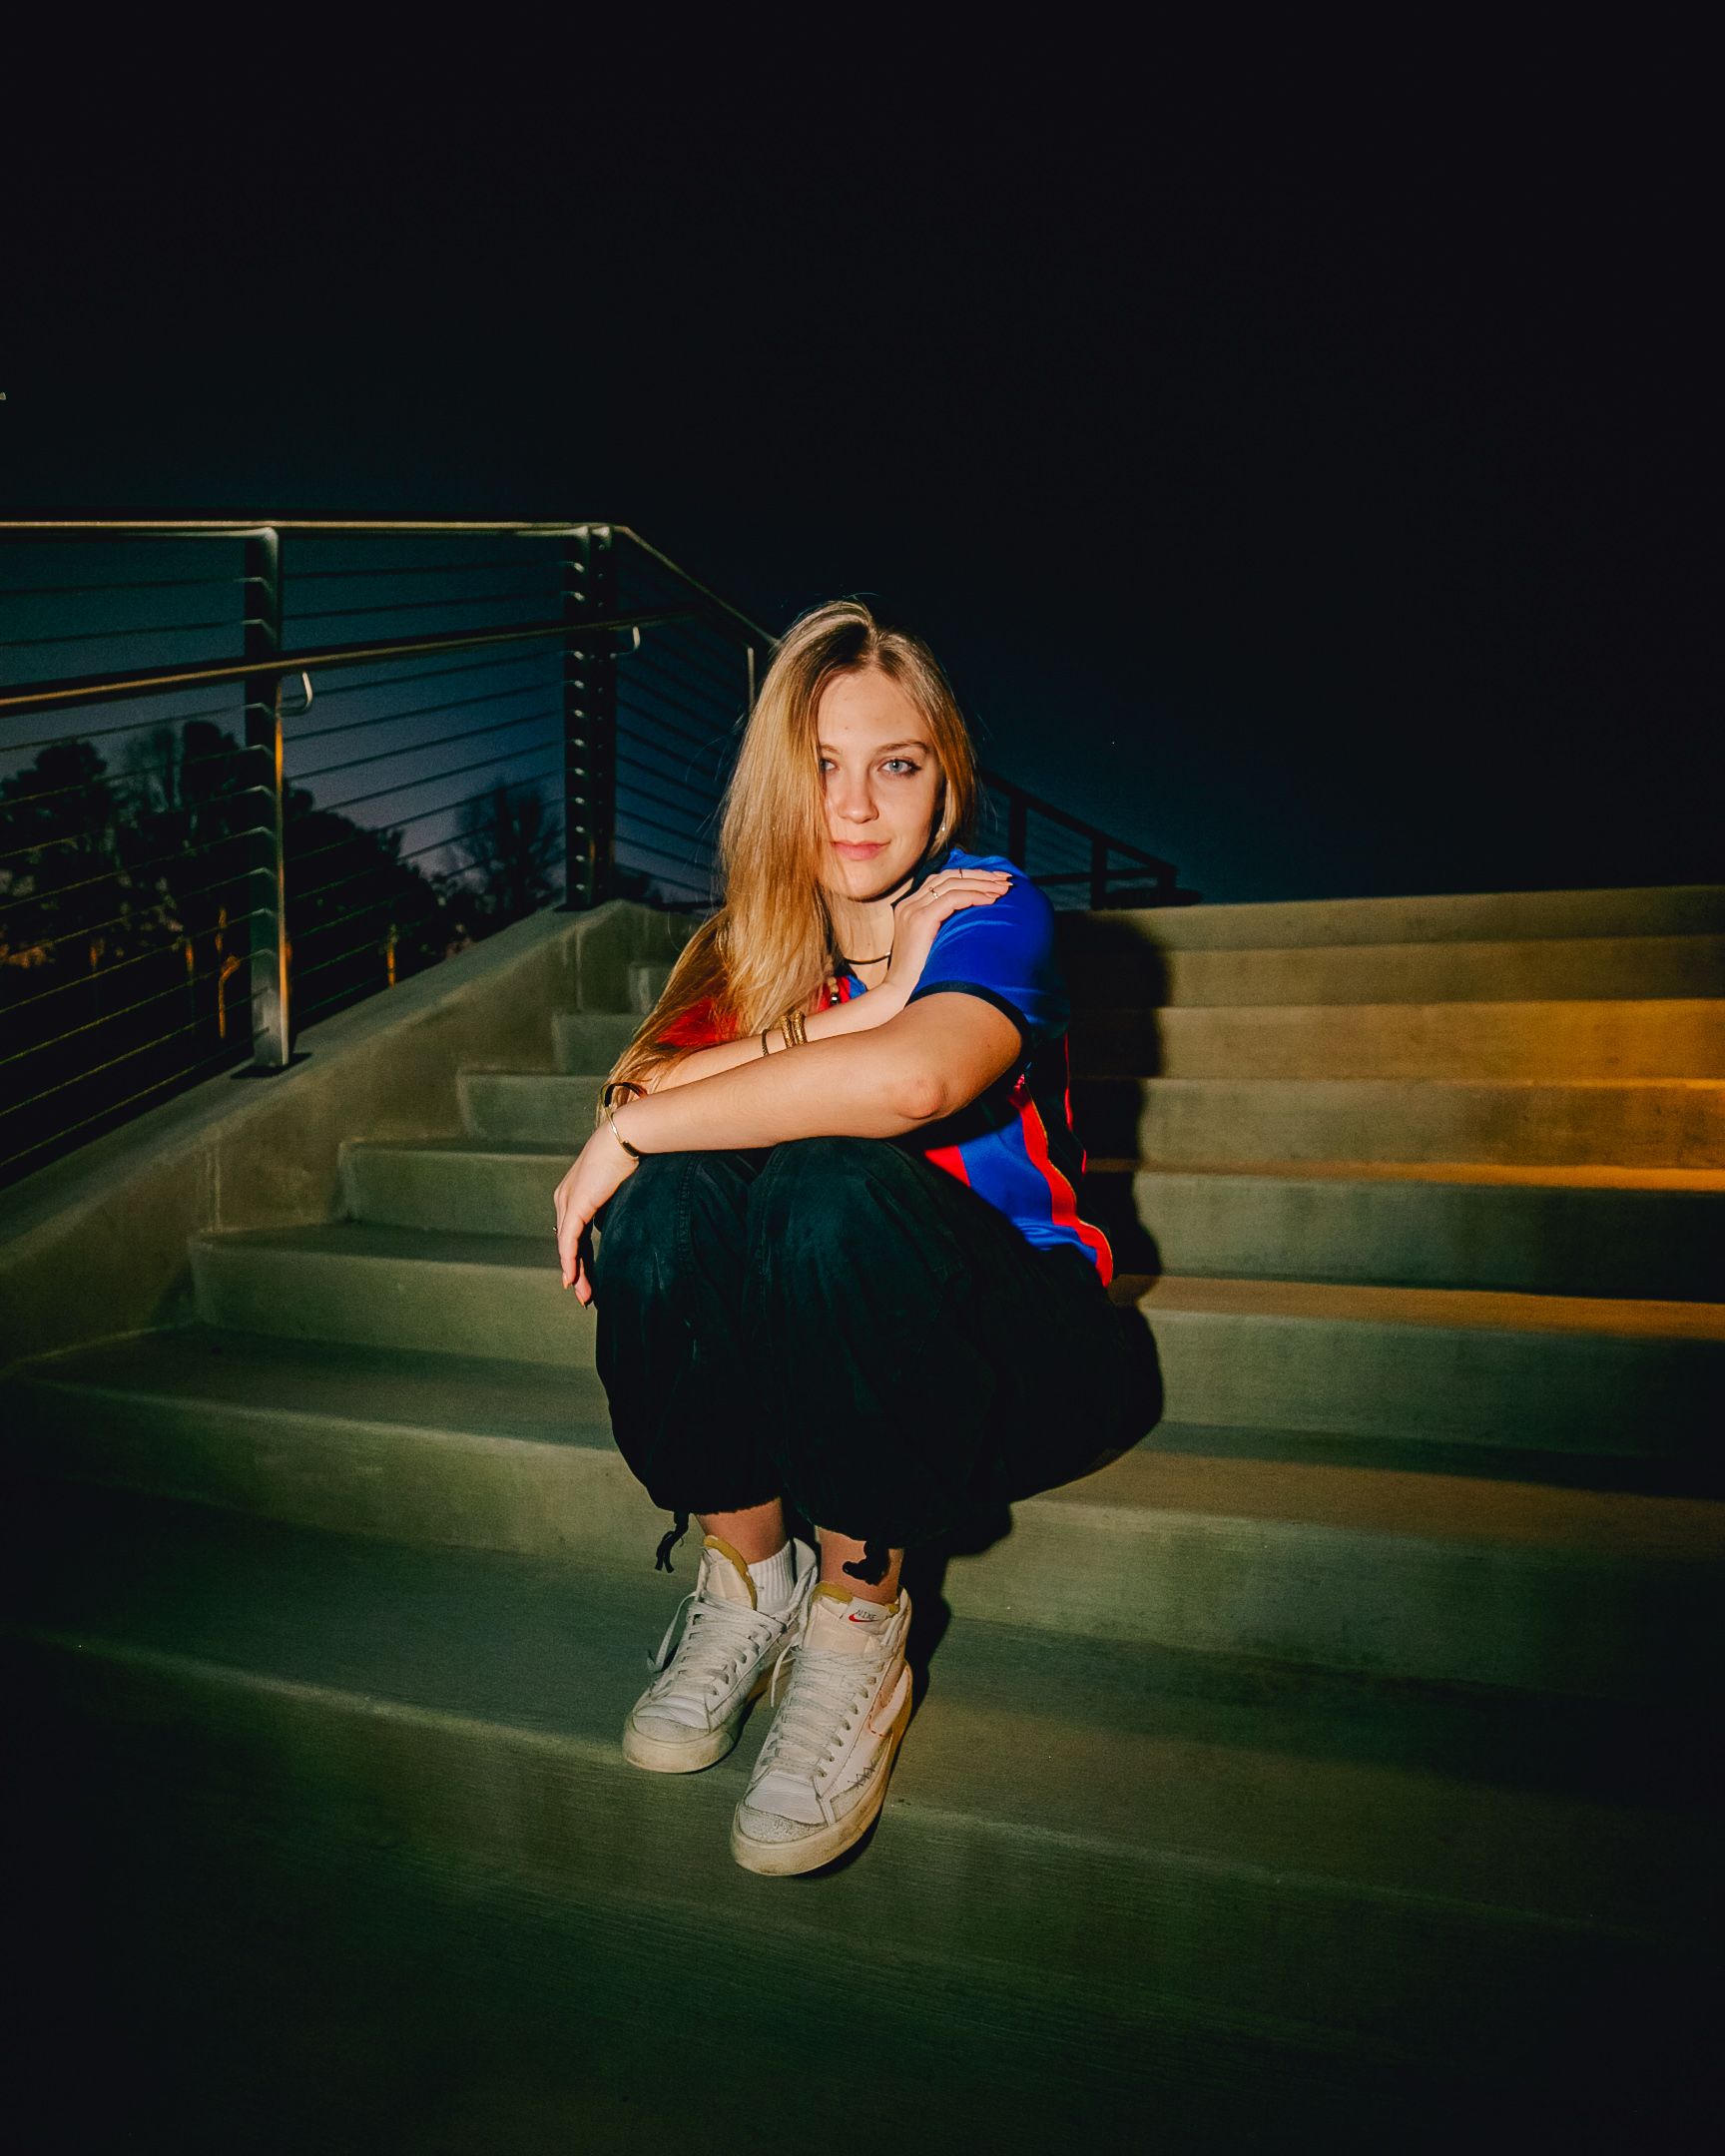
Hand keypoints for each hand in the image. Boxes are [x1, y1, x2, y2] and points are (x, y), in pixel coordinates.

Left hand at [553, 1119, 637, 1304]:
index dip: (579, 1256)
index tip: (585, 1277)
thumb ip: (617, 1204)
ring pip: (567, 1245)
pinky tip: (572, 1277)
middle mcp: (566, 1198)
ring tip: (582, 1293)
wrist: (628, 1137)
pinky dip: (570, 1260)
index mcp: (575, 1192)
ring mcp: (568, 1201)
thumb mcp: (621, 1185)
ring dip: (575, 1272)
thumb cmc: (631, 1155)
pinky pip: (569, 1240)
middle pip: (569, 1242)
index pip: (574, 1232)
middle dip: (577, 1270)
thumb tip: (628, 1221)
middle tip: (584, 1294)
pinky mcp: (575, 1205)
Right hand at [881, 867, 1012, 1005]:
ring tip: (1004, 889)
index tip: (996, 881)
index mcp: (911, 907)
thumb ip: (947, 926)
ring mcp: (912, 910)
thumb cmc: (922, 975)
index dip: (972, 877)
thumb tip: (977, 921)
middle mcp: (909, 904)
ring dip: (982, 884)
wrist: (899, 994)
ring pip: (952, 883)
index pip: (944, 880)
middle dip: (981, 875)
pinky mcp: (920, 920)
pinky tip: (991, 901)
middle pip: (949, 876)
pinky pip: (952, 898)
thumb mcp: (934, 944)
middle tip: (1006, 879)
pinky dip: (974, 896)